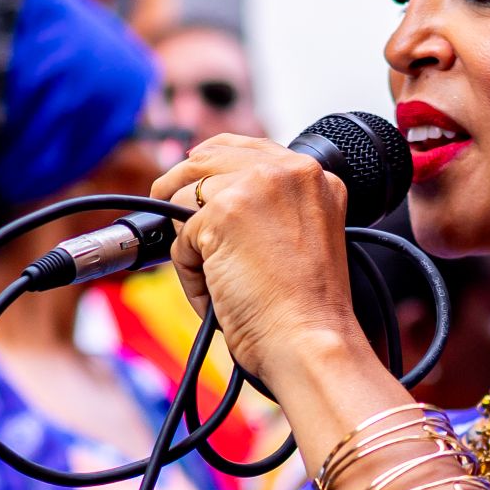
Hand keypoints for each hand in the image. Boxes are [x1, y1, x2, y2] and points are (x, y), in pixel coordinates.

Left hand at [150, 135, 366, 394]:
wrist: (309, 342)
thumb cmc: (306, 312)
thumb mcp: (302, 239)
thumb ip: (268, 208)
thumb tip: (207, 195)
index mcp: (315, 176)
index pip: (245, 148)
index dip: (209, 165)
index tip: (191, 182)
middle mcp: (289, 170)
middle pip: (205, 160)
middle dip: (179, 194)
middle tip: (174, 229)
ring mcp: (256, 185)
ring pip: (184, 199)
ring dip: (189, 245)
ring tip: (219, 283)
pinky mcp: (224, 210)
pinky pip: (179, 237)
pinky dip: (188, 273)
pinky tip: (217, 295)